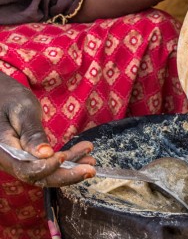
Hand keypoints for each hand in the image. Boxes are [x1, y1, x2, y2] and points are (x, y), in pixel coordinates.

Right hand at [0, 72, 95, 186]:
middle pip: (40, 177)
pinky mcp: (31, 159)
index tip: (64, 157)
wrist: (3, 97)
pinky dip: (68, 161)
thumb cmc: (10, 99)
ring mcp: (21, 162)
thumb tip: (45, 154)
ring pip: (47, 173)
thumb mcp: (22, 111)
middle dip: (67, 174)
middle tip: (90, 169)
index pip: (26, 168)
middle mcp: (10, 161)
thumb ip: (32, 133)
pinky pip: (49, 165)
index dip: (47, 167)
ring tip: (91, 160)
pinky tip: (84, 155)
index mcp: (3, 150)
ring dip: (72, 168)